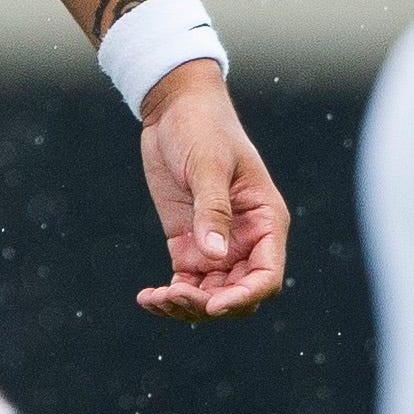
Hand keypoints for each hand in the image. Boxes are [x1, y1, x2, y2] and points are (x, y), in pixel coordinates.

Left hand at [134, 60, 289, 320]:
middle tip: (172, 295)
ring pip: (212, 292)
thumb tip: (214, 255)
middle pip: (239, 292)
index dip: (244, 296)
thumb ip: (212, 209)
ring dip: (187, 305)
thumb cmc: (203, 128)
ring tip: (155, 300)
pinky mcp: (188, 242)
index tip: (212, 304)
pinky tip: (147, 297)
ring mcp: (217, 243)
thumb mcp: (208, 165)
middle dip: (210, 304)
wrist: (175, 109)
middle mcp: (247, 239)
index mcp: (266, 222)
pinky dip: (171, 293)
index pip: (266, 276)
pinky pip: (187, 280)